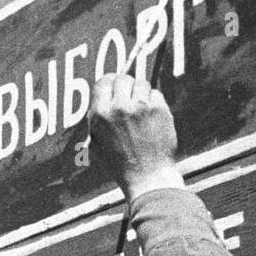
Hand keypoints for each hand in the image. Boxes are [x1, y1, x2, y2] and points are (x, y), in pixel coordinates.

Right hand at [88, 74, 183, 200]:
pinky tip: (153, 120)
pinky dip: (156, 103)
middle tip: (131, 98)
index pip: (103, 82)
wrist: (147, 177)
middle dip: (127, 86)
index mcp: (100, 115)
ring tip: (143, 112)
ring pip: (142, 84)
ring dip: (142, 94)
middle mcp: (119, 107)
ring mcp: (141, 107)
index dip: (110, 83)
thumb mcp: (96, 145)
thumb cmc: (120, 165)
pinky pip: (157, 95)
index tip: (116, 86)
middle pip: (123, 78)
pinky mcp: (159, 109)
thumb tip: (101, 99)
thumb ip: (96, 120)